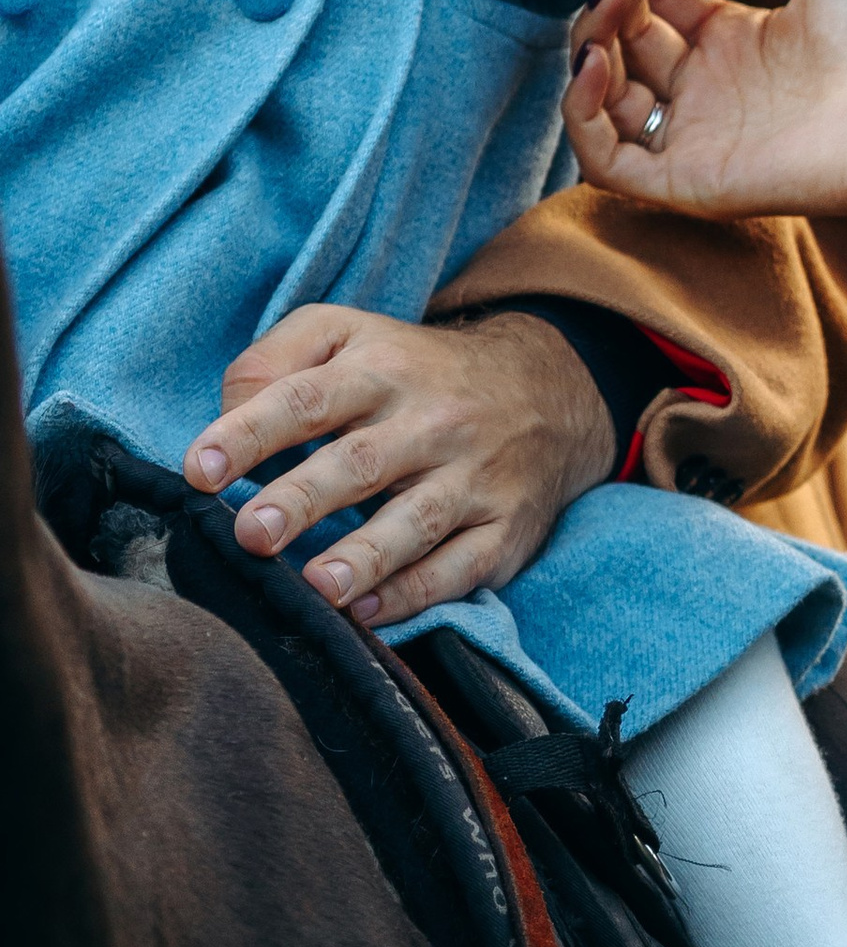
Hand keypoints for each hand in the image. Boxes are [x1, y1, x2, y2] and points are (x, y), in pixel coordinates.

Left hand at [184, 302, 618, 627]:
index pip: (307, 398)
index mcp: (381, 368)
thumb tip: (223, 419)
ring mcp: (474, 477)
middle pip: (360, 462)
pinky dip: (417, 593)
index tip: (198, 470)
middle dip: (302, 500)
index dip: (249, 433)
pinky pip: (461, 566)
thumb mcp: (348, 333)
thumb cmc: (415, 370)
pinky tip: (367, 613)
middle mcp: (431, 420)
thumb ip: (275, 361)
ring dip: (366, 556)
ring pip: (418, 521)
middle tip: (249, 535)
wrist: (549, 388)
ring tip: (317, 588)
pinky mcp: (506, 528)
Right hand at [566, 0, 846, 329]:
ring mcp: (696, 137)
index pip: (655, 0)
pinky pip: (606, 162)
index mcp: (737, 40)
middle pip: (623, 41)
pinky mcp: (688, 181)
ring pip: (603, 98)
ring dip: (589, 44)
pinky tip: (598, 62)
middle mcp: (710, 90)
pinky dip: (583, 115)